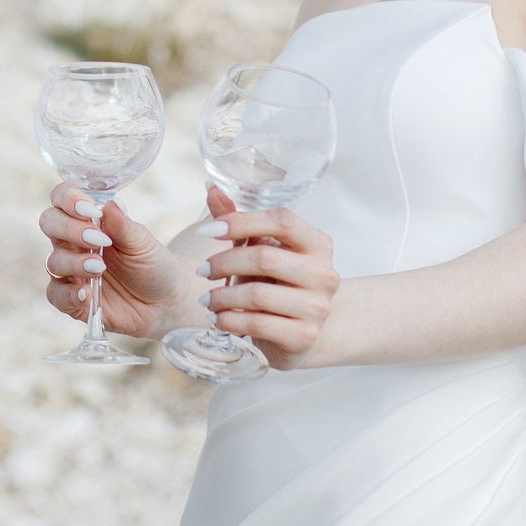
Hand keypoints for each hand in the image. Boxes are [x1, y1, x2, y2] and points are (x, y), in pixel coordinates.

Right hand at [40, 181, 197, 338]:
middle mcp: (73, 242)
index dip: (68, 199)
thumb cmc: (152, 264)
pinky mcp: (72, 300)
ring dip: (74, 263)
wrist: (164, 302)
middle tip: (97, 240)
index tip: (91, 211)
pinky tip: (87, 294)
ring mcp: (71, 271)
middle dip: (69, 229)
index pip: (62, 198)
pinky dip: (69, 294)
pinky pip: (56, 296)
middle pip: (49, 224)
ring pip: (53, 261)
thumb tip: (111, 202)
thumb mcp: (142, 243)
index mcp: (88, 220)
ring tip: (99, 268)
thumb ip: (123, 225)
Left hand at [196, 188, 340, 368]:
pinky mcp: (304, 336)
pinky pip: (258, 325)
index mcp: (317, 242)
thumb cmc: (278, 282)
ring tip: (206, 299)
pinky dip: (230, 320)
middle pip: (265, 258)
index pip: (282, 220)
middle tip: (201, 271)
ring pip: (258, 295)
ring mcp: (317, 307)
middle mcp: (324, 273)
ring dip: (222, 296)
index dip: (242, 221)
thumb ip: (239, 220)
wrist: (304, 332)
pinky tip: (218, 319)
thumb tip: (211, 188)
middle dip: (224, 263)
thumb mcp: (262, 249)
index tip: (207, 231)